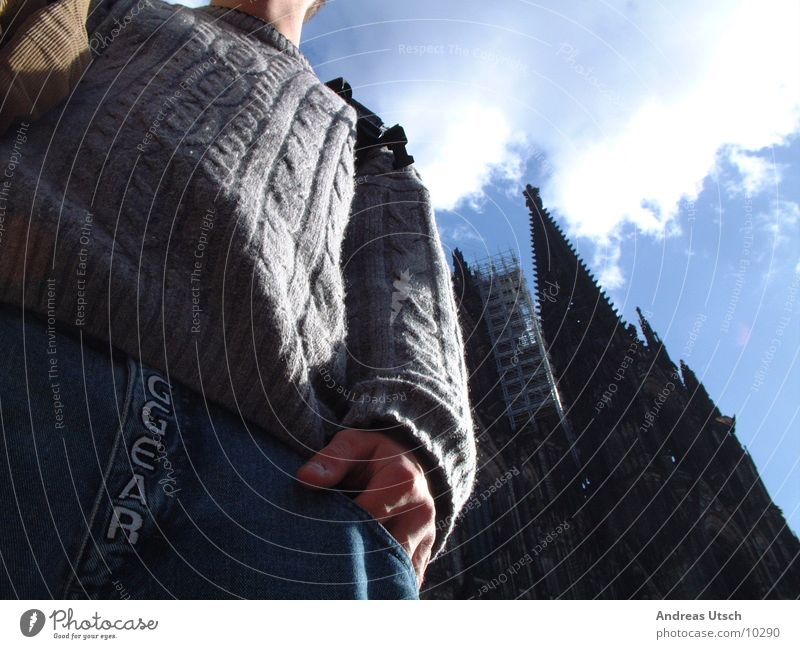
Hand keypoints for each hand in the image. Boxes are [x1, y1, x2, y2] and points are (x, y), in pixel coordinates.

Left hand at [296, 428, 435, 584]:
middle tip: (320, 566)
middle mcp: (421, 510)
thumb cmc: (372, 455)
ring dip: (369, 576)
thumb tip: (306, 479)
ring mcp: (427, 534)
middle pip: (385, 549)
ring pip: (397, 570)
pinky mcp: (425, 553)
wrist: (407, 462)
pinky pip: (406, 579)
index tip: (312, 536)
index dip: (338, 528)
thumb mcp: (353, 444)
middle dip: (353, 558)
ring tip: (337, 579)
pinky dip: (383, 585)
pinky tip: (360, 585)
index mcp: (404, 480)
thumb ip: (331, 460)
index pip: (368, 516)